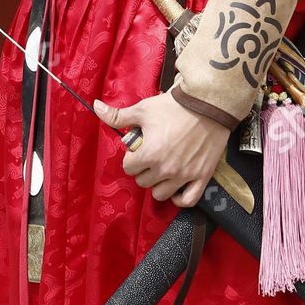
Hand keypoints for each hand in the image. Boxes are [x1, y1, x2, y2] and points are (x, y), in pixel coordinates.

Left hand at [93, 90, 231, 207]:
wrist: (208, 104)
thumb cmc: (173, 106)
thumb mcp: (143, 109)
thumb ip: (118, 115)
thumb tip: (95, 107)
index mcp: (149, 154)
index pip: (128, 167)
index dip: (131, 157)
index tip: (138, 147)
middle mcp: (165, 169)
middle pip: (143, 181)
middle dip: (143, 169)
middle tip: (150, 155)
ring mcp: (184, 175)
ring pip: (161, 194)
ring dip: (158, 183)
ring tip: (162, 168)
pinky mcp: (202, 177)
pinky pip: (187, 200)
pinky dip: (179, 198)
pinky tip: (175, 187)